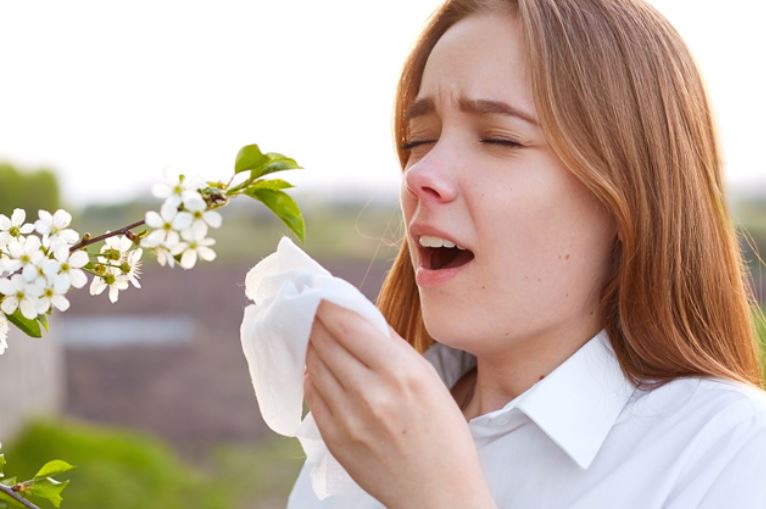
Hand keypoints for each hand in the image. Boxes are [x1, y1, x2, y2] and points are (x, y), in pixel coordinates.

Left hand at [303, 300, 494, 508]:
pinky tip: (316, 368)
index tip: (316, 290)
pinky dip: (312, 376)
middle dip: (313, 320)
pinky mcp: (336, 440)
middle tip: (305, 305)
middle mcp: (370, 392)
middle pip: (325, 342)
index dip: (326, 303)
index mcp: (400, 371)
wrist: (440, 495)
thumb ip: (393, 347)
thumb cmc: (444, 434)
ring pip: (314, 366)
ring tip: (309, 332)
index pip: (347, 324)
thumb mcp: (429, 380)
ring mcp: (349, 419)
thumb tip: (360, 317)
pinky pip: (313, 396)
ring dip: (310, 345)